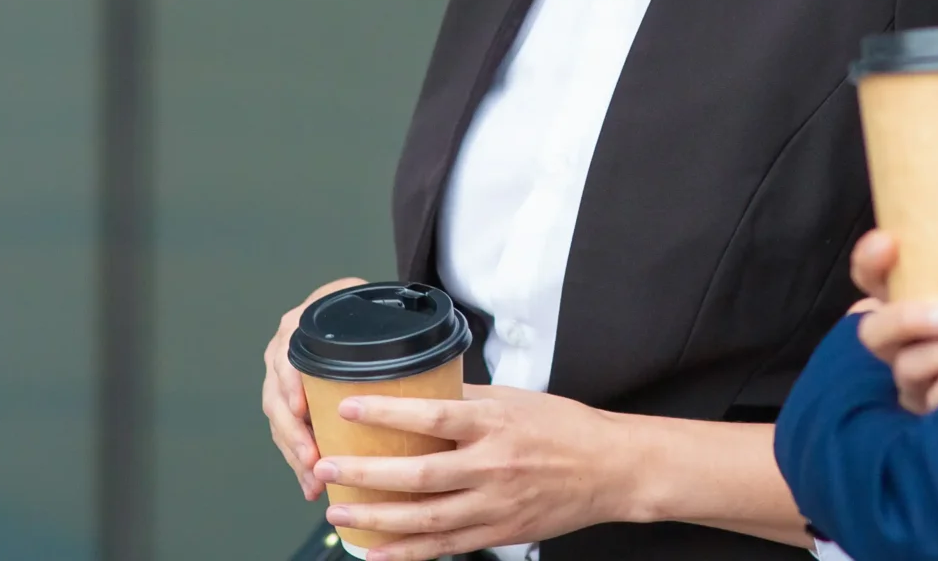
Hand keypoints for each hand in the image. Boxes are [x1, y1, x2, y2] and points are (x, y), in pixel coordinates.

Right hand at [262, 276, 368, 499]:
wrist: (349, 311)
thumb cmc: (365, 313)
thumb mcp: (373, 310)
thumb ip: (390, 327)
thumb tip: (431, 355)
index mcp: (300, 328)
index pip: (286, 358)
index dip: (291, 384)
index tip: (301, 409)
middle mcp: (284, 351)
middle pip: (278, 397)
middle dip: (294, 435)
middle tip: (312, 461)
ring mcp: (282, 379)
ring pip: (280, 422)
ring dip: (295, 455)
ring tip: (313, 482)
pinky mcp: (289, 403)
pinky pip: (287, 434)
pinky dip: (299, 460)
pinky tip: (312, 484)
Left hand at [313, 384, 633, 560]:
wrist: (611, 469)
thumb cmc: (564, 427)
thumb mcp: (516, 399)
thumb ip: (468, 401)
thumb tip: (421, 393)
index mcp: (496, 423)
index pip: (433, 416)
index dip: (388, 413)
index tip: (350, 407)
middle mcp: (493, 466)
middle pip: (420, 475)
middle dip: (367, 475)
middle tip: (326, 469)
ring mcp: (495, 505)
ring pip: (426, 518)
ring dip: (377, 518)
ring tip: (338, 513)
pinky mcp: (498, 532)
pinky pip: (445, 547)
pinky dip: (407, 553)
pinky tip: (375, 552)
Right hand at [848, 229, 937, 414]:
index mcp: (905, 302)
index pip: (870, 278)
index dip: (871, 263)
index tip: (889, 242)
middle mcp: (899, 344)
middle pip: (876, 332)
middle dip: (909, 319)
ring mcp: (914, 381)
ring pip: (909, 368)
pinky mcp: (933, 413)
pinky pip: (934, 403)